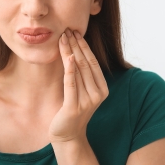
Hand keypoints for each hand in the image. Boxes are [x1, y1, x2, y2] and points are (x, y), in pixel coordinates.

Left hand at [49, 28, 108, 142]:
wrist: (67, 135)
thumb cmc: (73, 110)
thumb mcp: (80, 90)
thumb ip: (82, 75)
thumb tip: (74, 52)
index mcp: (102, 88)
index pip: (93, 62)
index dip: (84, 46)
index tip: (75, 31)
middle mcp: (98, 94)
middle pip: (85, 63)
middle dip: (76, 45)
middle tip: (67, 29)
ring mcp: (87, 101)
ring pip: (78, 70)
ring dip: (69, 52)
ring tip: (62, 38)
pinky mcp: (74, 107)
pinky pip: (71, 85)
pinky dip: (69, 70)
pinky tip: (66, 57)